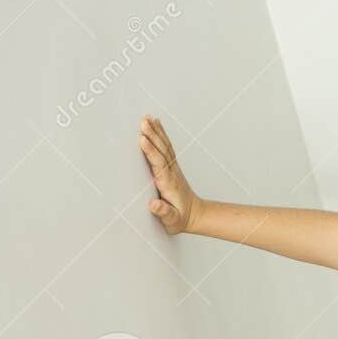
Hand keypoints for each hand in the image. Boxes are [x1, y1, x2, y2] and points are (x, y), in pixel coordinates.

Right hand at [139, 114, 202, 235]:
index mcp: (168, 184)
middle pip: (161, 150)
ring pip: (164, 146)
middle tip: (143, 121)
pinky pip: (166, 147)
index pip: (158, 164)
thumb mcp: (172, 220)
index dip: (151, 152)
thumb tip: (153, 205)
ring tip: (147, 118)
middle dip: (152, 135)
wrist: (195, 215)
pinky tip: (156, 124)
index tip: (143, 139)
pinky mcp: (171, 166)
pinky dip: (161, 134)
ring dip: (156, 131)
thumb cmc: (180, 219)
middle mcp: (171, 172)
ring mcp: (172, 167)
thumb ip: (164, 213)